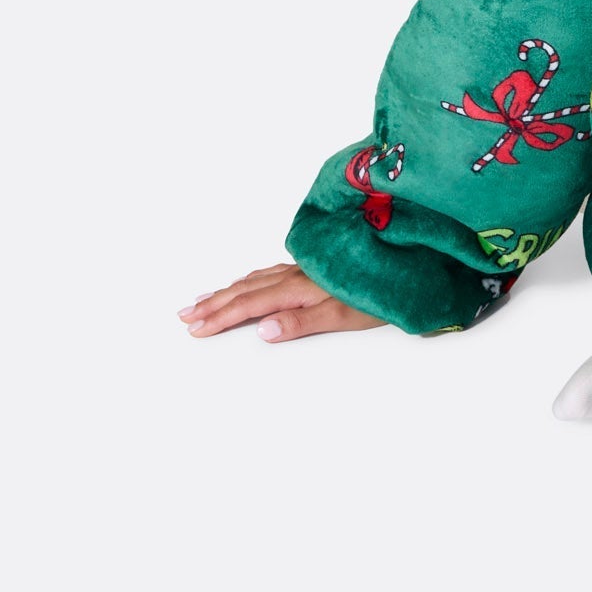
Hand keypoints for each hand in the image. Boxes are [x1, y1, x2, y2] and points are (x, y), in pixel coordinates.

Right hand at [177, 262, 387, 340]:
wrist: (408, 260)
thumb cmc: (381, 292)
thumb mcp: (344, 315)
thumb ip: (301, 322)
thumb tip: (260, 330)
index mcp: (298, 287)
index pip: (249, 305)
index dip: (220, 317)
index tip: (194, 328)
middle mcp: (297, 274)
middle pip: (245, 290)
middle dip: (213, 303)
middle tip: (184, 314)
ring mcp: (305, 268)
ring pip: (255, 279)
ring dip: (227, 291)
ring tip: (203, 299)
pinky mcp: (314, 266)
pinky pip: (270, 272)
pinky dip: (250, 280)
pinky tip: (248, 280)